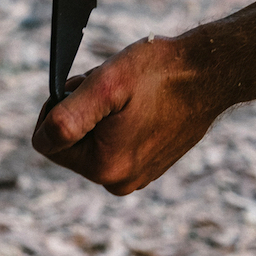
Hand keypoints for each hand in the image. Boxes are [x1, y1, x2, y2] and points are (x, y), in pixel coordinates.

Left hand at [32, 36, 216, 194]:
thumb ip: (66, 116)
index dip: (60, 106)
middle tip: (114, 89)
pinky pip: (117, 146)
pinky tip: (146, 105)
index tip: (88, 86)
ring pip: (94, 144)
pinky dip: (123, 123)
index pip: (47, 141)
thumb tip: (43, 139)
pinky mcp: (151, 166)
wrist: (212, 73)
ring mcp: (138, 176)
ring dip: (104, 117)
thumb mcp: (106, 84)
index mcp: (105, 167)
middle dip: (84, 113)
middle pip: (71, 145)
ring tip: (134, 96)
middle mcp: (120, 182)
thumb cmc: (161, 73)